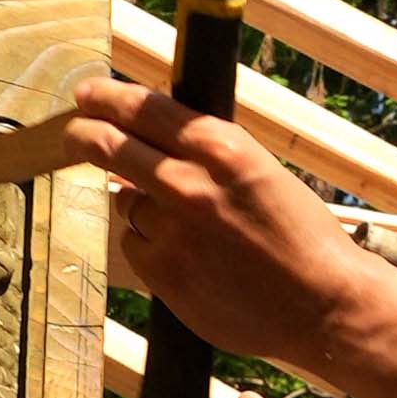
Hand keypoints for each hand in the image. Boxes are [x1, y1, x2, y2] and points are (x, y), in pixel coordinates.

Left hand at [72, 61, 384, 388]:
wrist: (322, 302)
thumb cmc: (299, 233)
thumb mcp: (259, 171)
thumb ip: (203, 156)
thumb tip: (146, 146)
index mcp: (221, 147)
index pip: (142, 108)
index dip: (106, 98)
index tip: (87, 95)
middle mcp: (188, 183)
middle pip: (107, 145)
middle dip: (82, 134)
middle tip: (74, 133)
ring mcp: (171, 231)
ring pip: (126, 204)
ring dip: (141, 207)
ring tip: (189, 228)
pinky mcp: (163, 273)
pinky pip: (136, 247)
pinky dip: (153, 248)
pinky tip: (191, 259)